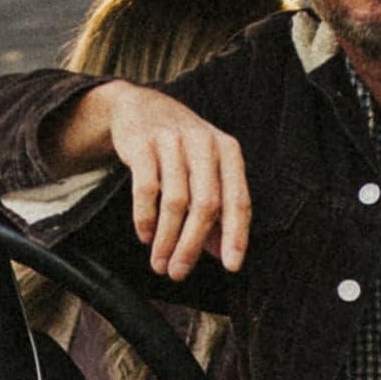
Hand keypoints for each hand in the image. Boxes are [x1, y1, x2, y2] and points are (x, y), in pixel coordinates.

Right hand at [62, 78, 250, 281]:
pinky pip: (146, 188)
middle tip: (179, 272)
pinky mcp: (143, 144)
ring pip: (175, 200)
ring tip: (160, 263)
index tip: (231, 266)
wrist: (142, 107)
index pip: (238, 200)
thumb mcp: (206, 171)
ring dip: (166, 239)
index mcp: (228, 152)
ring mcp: (173, 141)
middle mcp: (205, 144)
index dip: (236, 236)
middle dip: (192, 245)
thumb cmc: (181, 148)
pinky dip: (145, 218)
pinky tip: (145, 236)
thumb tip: (223, 254)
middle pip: (206, 204)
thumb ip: (217, 210)